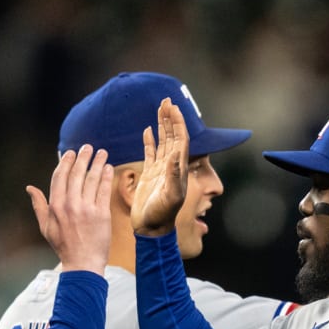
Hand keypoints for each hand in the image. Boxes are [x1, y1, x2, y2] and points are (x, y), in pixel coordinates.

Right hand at [27, 144, 112, 273]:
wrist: (83, 263)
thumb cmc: (64, 246)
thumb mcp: (45, 226)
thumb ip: (39, 205)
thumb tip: (29, 188)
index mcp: (55, 205)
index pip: (59, 177)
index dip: (65, 162)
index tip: (70, 153)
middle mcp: (70, 204)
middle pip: (76, 174)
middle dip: (82, 158)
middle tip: (88, 147)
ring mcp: (87, 209)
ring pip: (91, 180)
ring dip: (97, 163)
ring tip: (102, 152)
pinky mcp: (102, 215)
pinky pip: (104, 191)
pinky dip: (106, 177)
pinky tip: (109, 168)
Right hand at [131, 98, 188, 234]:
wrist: (152, 228)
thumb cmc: (162, 215)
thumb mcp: (170, 196)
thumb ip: (173, 176)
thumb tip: (175, 154)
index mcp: (178, 169)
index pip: (180, 140)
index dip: (178, 123)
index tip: (173, 107)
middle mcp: (171, 166)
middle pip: (172, 136)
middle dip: (170, 118)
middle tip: (166, 100)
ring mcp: (160, 170)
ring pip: (162, 142)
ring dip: (162, 125)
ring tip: (160, 109)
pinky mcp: (150, 174)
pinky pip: (150, 152)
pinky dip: (150, 140)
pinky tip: (148, 130)